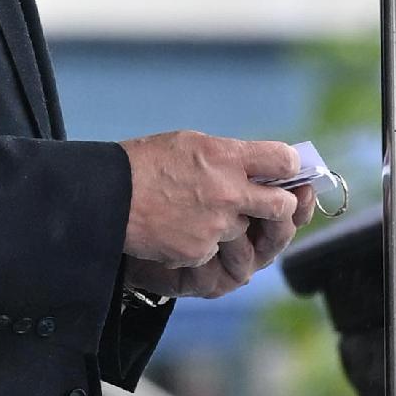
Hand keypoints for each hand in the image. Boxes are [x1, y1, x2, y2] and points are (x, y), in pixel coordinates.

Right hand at [119, 133, 308, 292]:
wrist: (106, 198)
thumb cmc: (143, 164)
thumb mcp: (190, 144)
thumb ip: (228, 156)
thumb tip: (259, 166)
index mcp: (226, 157)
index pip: (284, 161)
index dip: (289, 168)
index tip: (284, 173)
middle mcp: (229, 191)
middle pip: (282, 206)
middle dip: (279, 207)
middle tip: (267, 205)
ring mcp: (217, 225)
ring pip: (245, 231)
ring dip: (230, 227)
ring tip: (198, 214)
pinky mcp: (201, 251)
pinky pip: (216, 250)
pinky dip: (202, 244)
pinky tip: (178, 229)